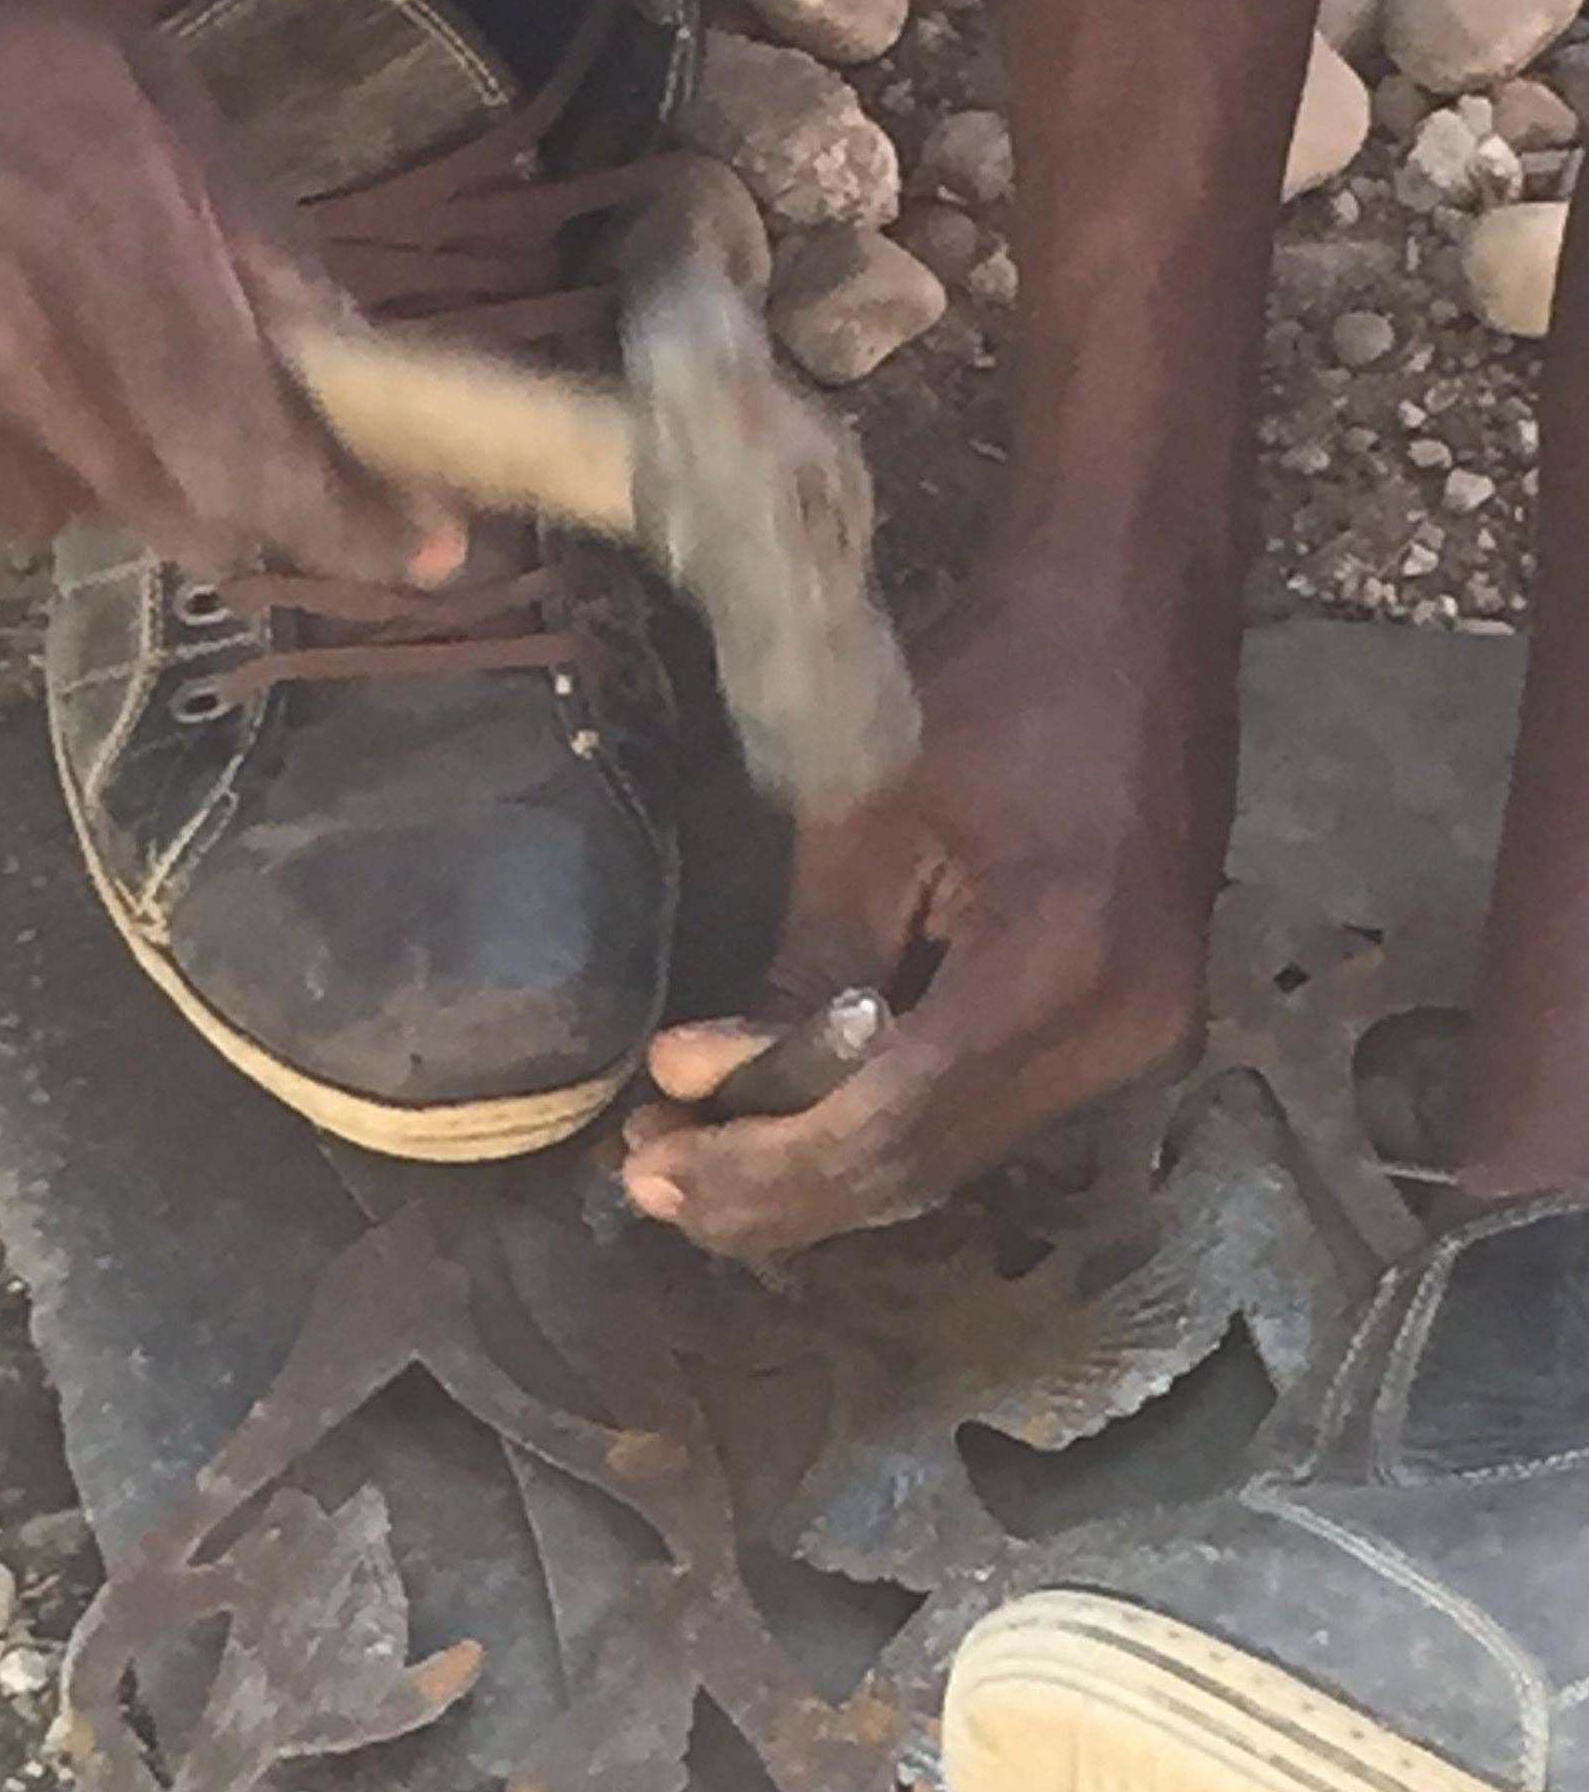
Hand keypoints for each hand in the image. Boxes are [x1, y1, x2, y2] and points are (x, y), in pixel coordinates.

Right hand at [0, 0, 461, 582]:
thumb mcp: (152, 109)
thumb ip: (267, 256)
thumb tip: (362, 375)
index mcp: (125, 280)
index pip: (275, 468)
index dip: (362, 531)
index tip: (429, 557)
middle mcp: (36, 380)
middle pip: (195, 525)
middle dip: (234, 493)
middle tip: (223, 427)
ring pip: (88, 518)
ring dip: (111, 465)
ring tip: (47, 346)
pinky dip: (9, 458)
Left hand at [622, 590, 1226, 1259]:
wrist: (1140, 604)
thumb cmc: (995, 677)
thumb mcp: (867, 814)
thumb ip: (799, 969)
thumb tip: (702, 1083)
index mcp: (1057, 967)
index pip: (886, 1126)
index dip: (759, 1163)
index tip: (648, 1166)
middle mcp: (1118, 1032)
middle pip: (921, 1166)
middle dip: (777, 1186)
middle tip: (652, 1179)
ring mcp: (1142, 1036)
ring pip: (953, 1153)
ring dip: (823, 1165)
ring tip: (700, 1156)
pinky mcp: (1132, 1021)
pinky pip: (988, 1108)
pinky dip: (886, 1122)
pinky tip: (797, 1116)